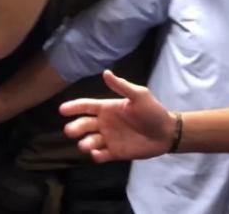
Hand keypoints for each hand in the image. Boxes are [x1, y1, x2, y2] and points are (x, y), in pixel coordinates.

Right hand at [61, 70, 176, 162]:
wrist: (166, 132)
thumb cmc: (153, 111)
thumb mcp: (139, 95)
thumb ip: (122, 86)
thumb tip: (106, 73)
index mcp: (108, 108)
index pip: (86, 106)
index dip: (74, 107)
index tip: (62, 110)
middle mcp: (105, 123)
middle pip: (83, 125)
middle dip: (75, 128)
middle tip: (71, 130)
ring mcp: (109, 138)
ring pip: (89, 141)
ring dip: (85, 143)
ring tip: (86, 145)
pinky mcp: (114, 152)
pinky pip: (101, 155)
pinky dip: (96, 156)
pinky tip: (98, 154)